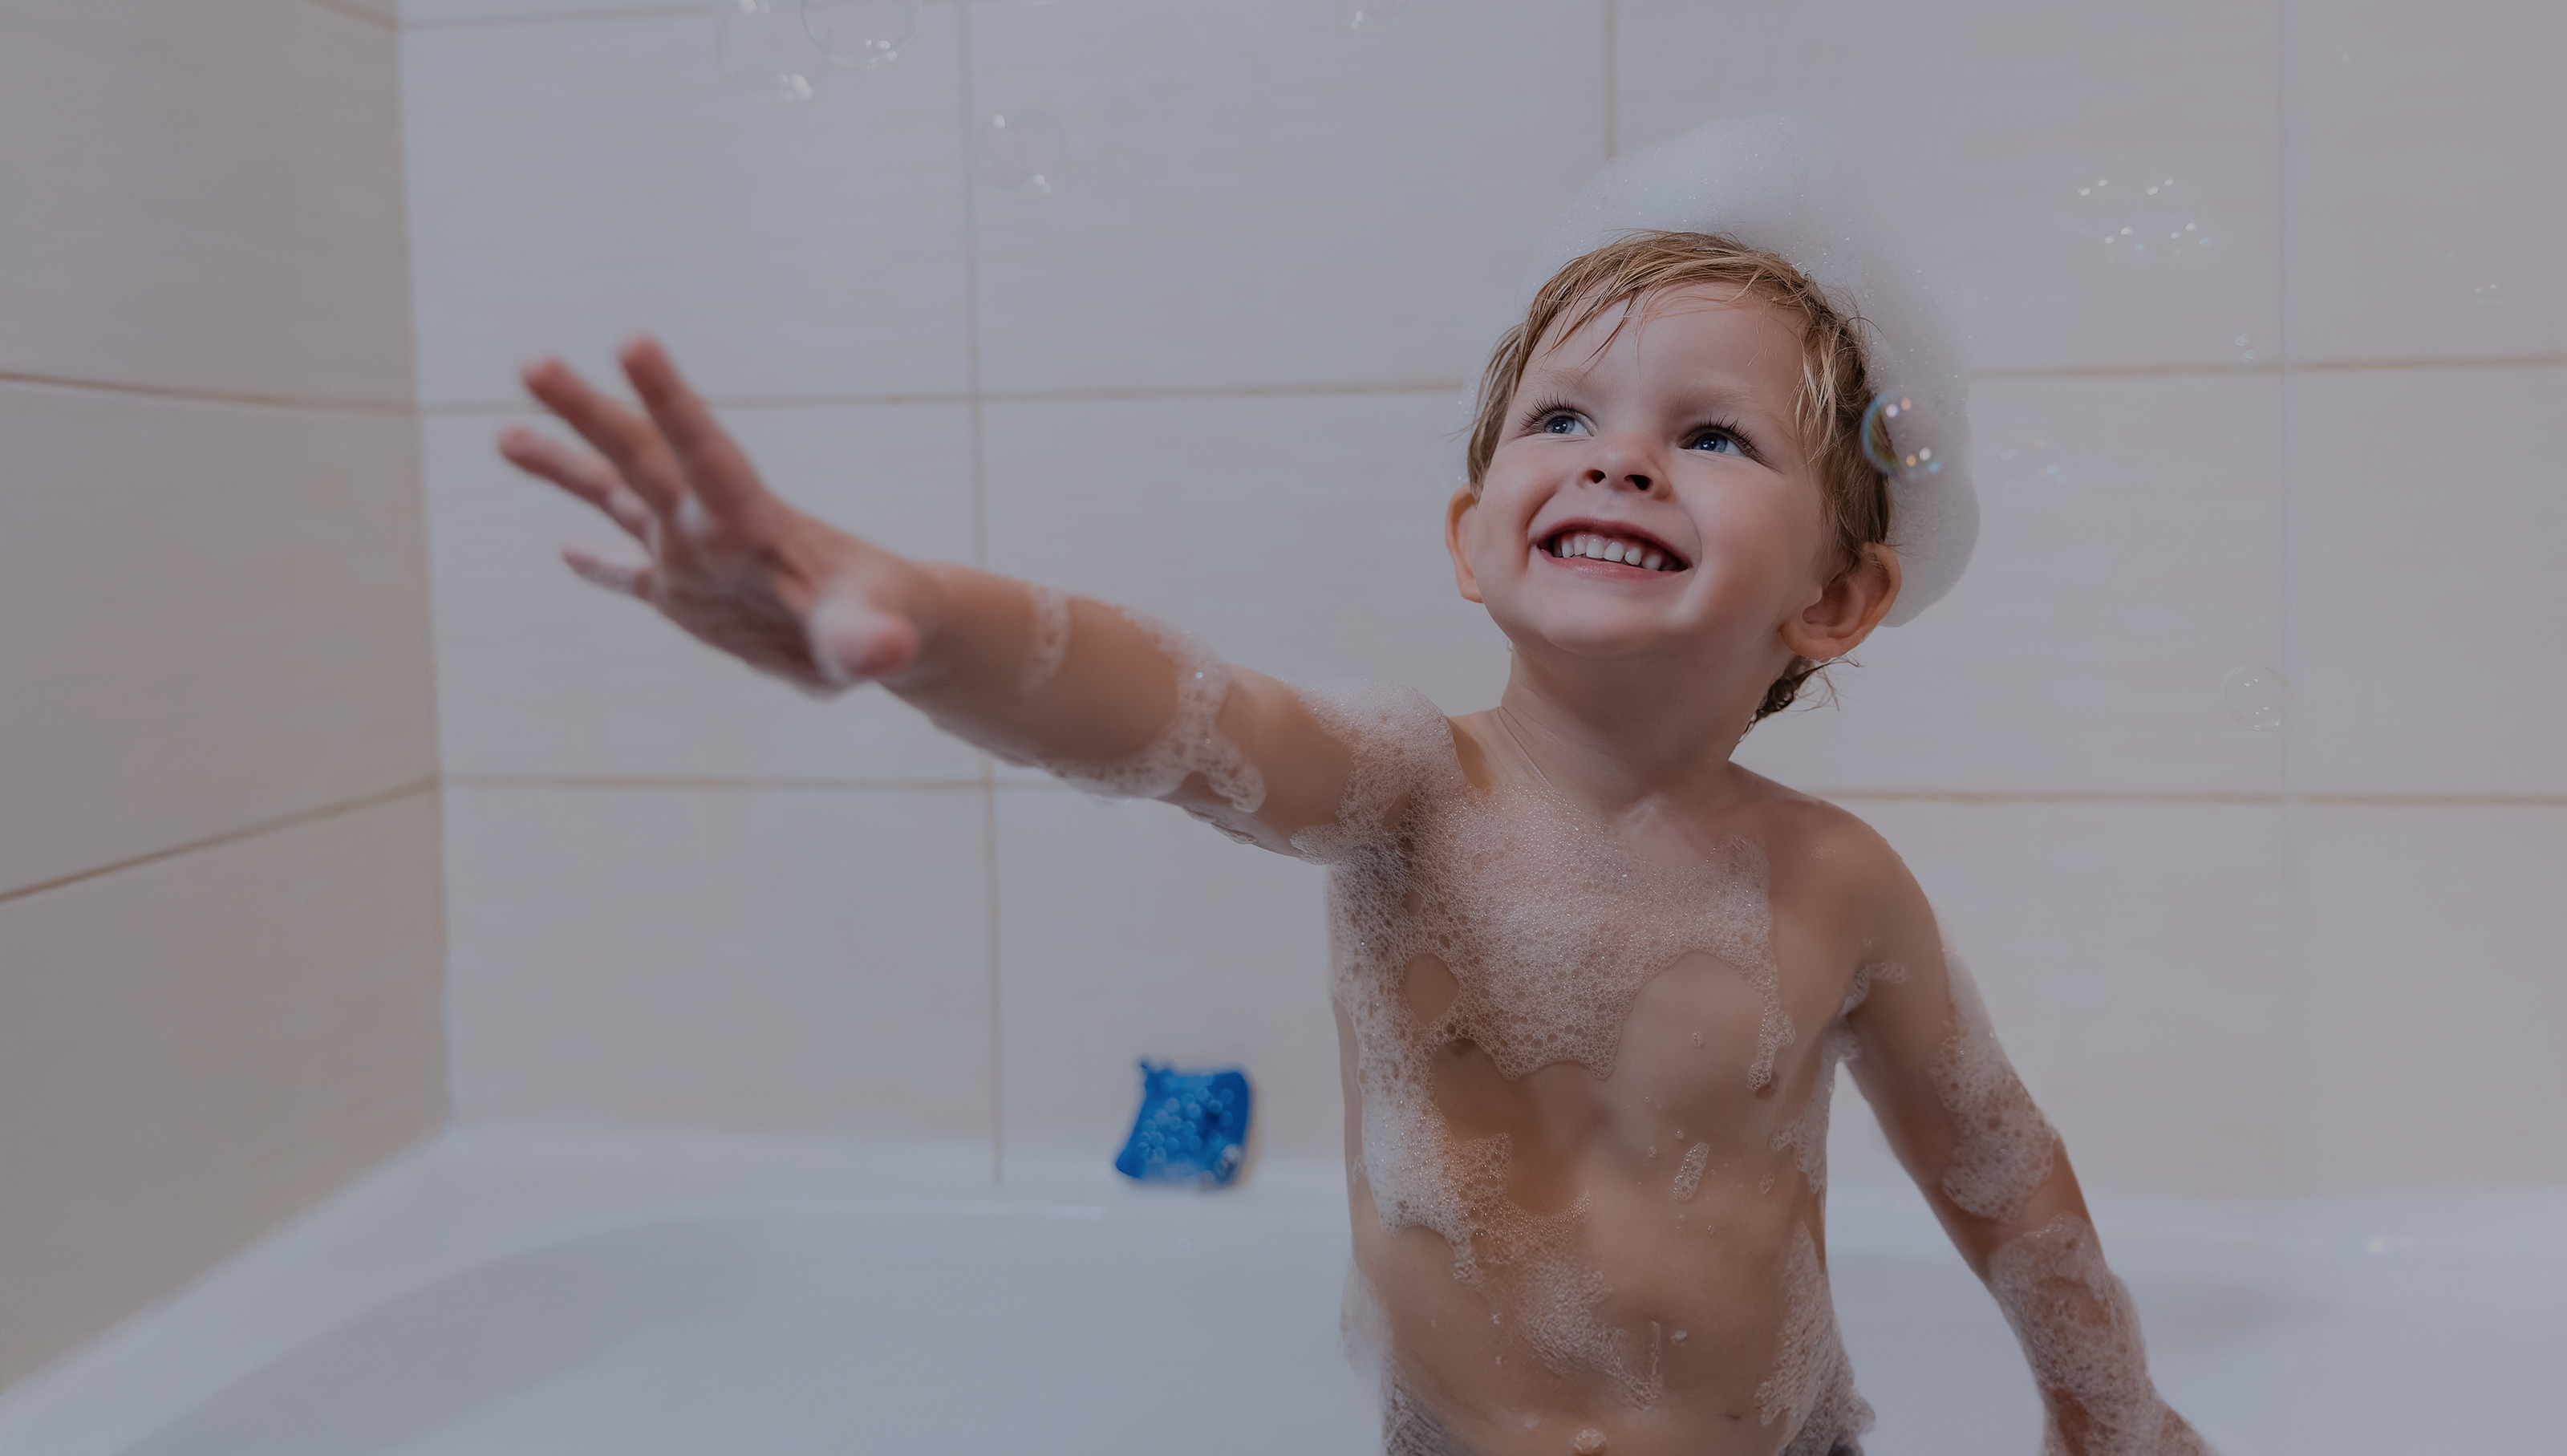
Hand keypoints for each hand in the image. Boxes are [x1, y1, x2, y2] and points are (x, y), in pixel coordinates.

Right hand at [498, 336, 923, 694]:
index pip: (705, 453)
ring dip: (566, 468)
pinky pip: (631, 575)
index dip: (668, 399)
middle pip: (642, 459)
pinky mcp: (690, 600)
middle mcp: (710, 528)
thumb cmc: (888, 620)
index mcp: (753, 522)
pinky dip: (600, 567)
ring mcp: (694, 560)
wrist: (885, 632)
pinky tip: (565, 551)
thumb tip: (886, 651)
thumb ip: (870, 637)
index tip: (632, 339)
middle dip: (588, 412)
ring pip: (620, 501)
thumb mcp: (877, 634)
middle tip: (531, 363)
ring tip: (505, 434)